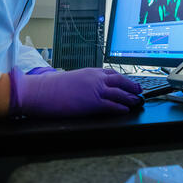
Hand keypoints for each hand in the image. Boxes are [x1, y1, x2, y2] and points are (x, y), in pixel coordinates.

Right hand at [9, 67, 142, 117]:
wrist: (42, 91)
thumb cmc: (51, 86)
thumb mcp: (71, 78)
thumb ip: (84, 81)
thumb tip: (88, 87)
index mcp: (90, 72)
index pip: (112, 73)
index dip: (123, 78)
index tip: (129, 82)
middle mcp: (96, 79)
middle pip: (120, 81)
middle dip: (131, 86)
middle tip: (139, 90)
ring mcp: (95, 90)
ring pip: (120, 94)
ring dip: (130, 98)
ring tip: (137, 101)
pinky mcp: (93, 103)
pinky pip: (112, 106)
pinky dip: (121, 108)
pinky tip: (126, 110)